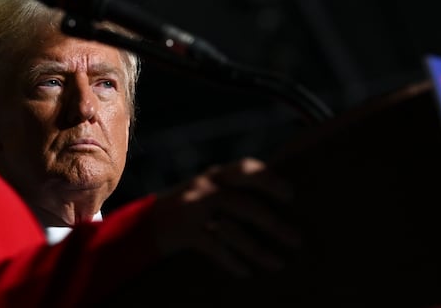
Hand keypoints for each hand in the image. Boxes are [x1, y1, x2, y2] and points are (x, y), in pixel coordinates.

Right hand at [150, 157, 300, 276]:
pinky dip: (232, 261)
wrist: (144, 223)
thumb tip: (276, 204)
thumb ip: (233, 190)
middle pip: (244, 203)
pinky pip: (214, 247)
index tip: (290, 195)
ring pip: (232, 229)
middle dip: (272, 222)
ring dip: (257, 249)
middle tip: (296, 239)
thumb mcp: (207, 190)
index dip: (269, 179)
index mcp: (215, 175)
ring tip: (277, 263)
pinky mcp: (183, 232)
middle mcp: (204, 188)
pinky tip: (246, 272)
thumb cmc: (188, 208)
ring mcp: (193, 209)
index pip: (245, 169)